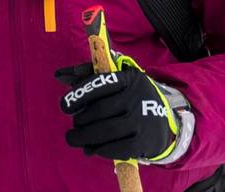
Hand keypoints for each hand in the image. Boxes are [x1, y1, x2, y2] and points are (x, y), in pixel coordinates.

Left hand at [56, 54, 185, 161]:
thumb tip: (59, 74)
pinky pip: (118, 148)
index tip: (65, 107)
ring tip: (74, 139)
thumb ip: (88, 75)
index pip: (100, 83)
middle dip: (80, 121)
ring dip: (84, 137)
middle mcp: (138, 98)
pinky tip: (91, 149)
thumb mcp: (116, 82)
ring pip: (107, 131)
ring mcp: (144, 121)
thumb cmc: (129, 99)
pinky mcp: (146, 142)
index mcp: (129, 78)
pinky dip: (100, 150)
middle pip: (100, 110)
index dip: (79, 95)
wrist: (164, 123)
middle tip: (74, 127)